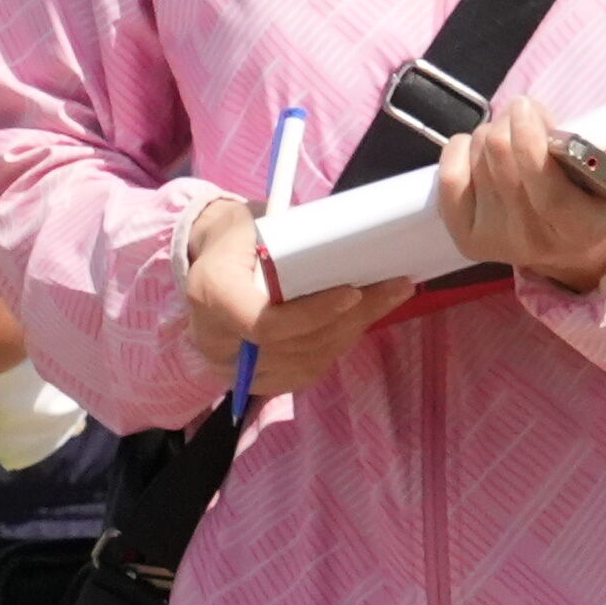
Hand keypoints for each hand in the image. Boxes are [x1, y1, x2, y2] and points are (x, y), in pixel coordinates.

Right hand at [179, 193, 410, 402]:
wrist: (212, 262)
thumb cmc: (240, 236)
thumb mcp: (255, 222)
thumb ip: (291, 243)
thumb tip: (351, 247)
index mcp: (210, 295)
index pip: (265, 324)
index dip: (313, 314)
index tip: (353, 293)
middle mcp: (216, 341)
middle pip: (296, 345)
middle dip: (351, 318)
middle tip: (395, 287)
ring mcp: (235, 370)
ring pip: (308, 361)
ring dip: (353, 330)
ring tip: (388, 298)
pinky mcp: (256, 381)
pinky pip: (307, 371)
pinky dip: (338, 345)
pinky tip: (360, 320)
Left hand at [431, 97, 605, 294]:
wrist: (571, 256)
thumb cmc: (601, 211)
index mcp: (577, 230)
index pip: (544, 188)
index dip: (529, 141)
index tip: (527, 107)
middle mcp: (531, 240)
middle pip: (501, 161)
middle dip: (512, 121)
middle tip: (527, 115)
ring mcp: (494, 241)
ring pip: (476, 159)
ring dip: (492, 132)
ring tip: (513, 135)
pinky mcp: (465, 236)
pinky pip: (448, 178)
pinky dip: (460, 149)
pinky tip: (479, 147)